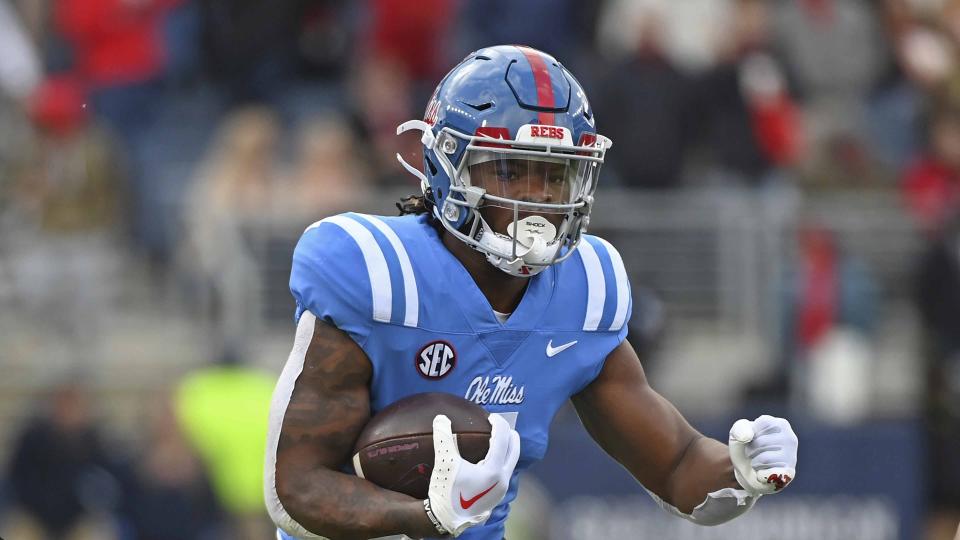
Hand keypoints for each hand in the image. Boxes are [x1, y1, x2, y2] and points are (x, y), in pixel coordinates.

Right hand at [427, 413, 519, 536]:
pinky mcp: (496, 496)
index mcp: (493, 470)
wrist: (445, 520)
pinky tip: (489, 459)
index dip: (498, 424)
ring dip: (506, 449)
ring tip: (496, 439)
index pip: (502, 439)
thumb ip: (443, 438)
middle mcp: (502, 479)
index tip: (491, 416)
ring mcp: (501, 490)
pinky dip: (501, 460)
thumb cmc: (446, 492)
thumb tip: (441, 418)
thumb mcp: (444, 463)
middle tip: (499, 424)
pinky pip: (504, 472)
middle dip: (509, 434)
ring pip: (511, 463)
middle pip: (515, 450)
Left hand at [728, 415, 796, 495]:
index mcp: (780, 424)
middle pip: (761, 442)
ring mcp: (792, 456)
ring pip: (765, 459)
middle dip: (750, 450)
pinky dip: (760, 475)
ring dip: (754, 462)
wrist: (747, 471)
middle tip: (753, 453)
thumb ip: (739, 429)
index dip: (749, 434)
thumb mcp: (737, 434)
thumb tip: (747, 435)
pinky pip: (770, 473)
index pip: (760, 424)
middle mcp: (790, 438)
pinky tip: (763, 472)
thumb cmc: (746, 448)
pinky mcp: (789, 473)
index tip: (751, 438)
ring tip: (758, 462)